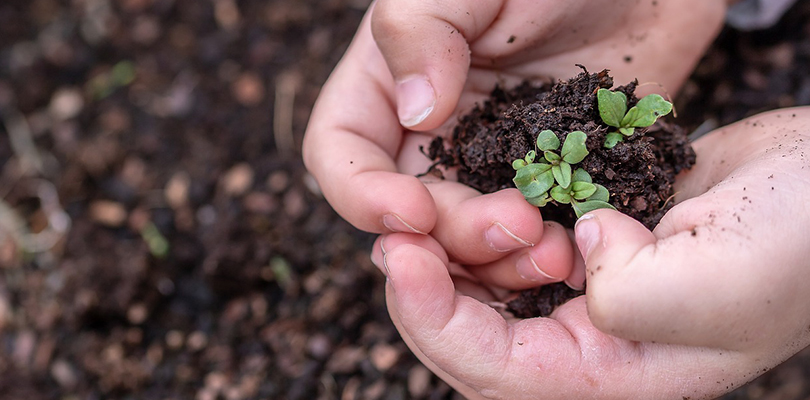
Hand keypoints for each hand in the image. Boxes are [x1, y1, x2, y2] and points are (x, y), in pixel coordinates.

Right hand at [303, 0, 728, 288]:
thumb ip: (421, 28)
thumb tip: (416, 114)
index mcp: (390, 83)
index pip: (340, 152)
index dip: (361, 193)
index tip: (412, 211)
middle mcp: (431, 134)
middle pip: (411, 213)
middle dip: (453, 234)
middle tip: (515, 225)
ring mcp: (489, 164)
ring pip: (467, 241)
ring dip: (500, 260)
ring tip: (556, 251)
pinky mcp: (545, 184)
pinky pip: (530, 237)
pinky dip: (545, 254)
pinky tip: (579, 249)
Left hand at [372, 108, 809, 398]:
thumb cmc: (797, 243)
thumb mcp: (721, 282)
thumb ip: (631, 294)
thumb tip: (577, 252)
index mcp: (617, 378)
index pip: (497, 373)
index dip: (436, 321)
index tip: (401, 258)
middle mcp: (593, 347)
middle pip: (475, 340)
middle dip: (425, 292)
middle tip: (393, 235)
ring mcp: (587, 297)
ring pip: (487, 295)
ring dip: (451, 258)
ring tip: (422, 215)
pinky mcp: (588, 249)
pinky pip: (514, 250)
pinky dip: (484, 230)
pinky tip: (472, 201)